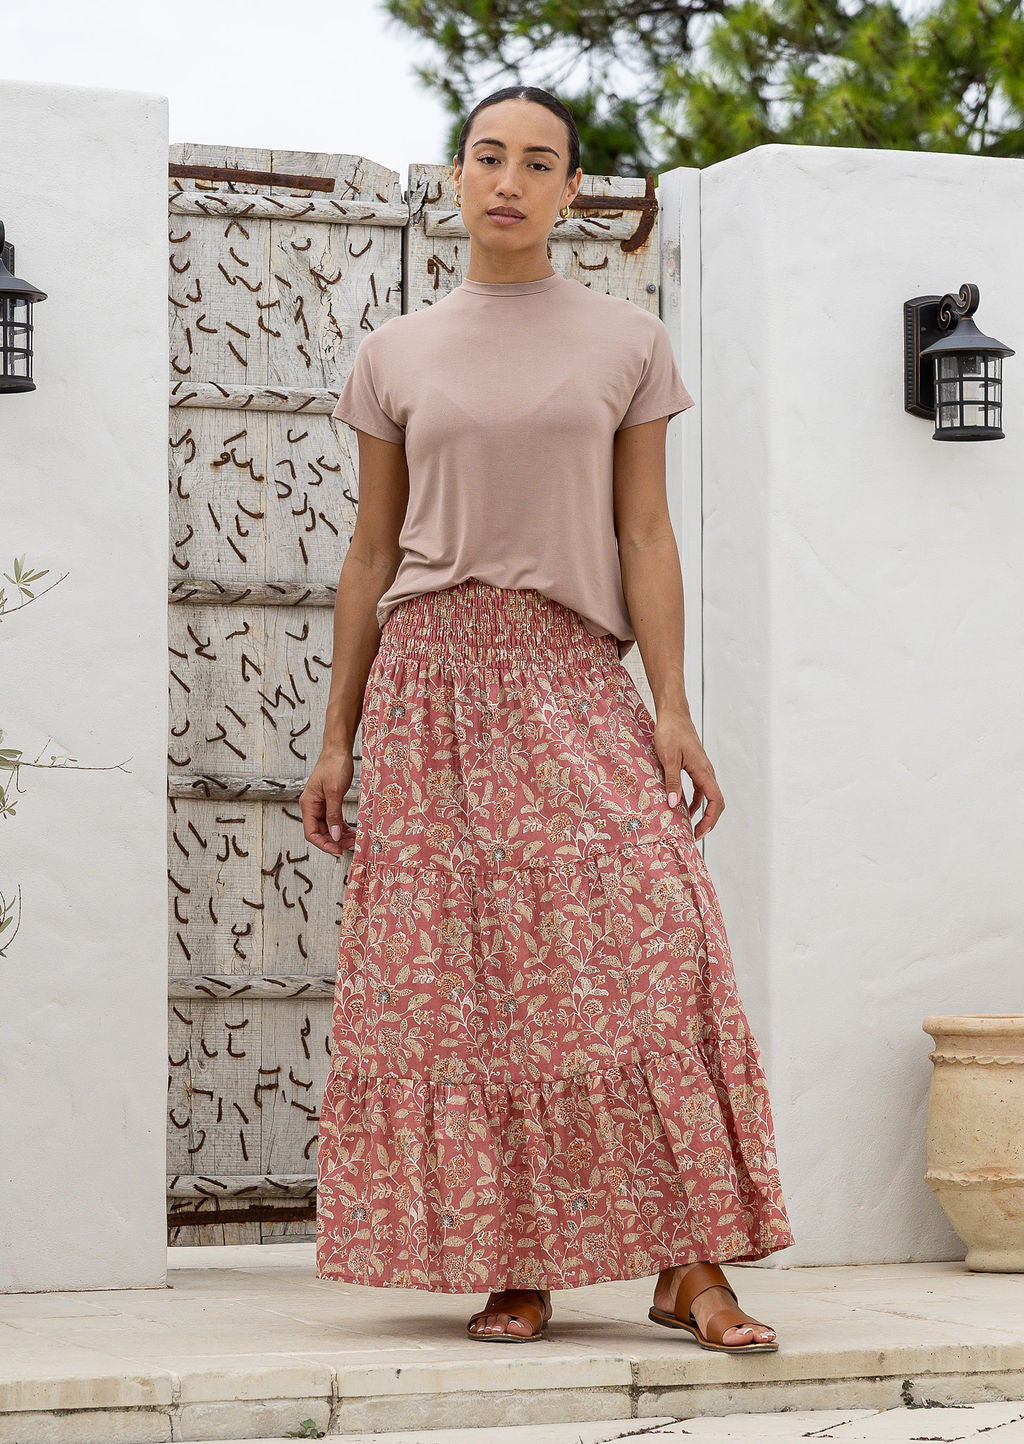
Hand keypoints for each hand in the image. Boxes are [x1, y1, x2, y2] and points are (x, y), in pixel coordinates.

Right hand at [299, 745, 358, 854]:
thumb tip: (335, 836)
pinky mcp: (329, 801)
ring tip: (354, 840)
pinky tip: (352, 832)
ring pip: (329, 827)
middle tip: (351, 845)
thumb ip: (334, 815)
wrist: (338, 749)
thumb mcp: (335, 792)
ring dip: (340, 835)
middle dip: (335, 841)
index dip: (324, 844)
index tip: (338, 850)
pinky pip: (334, 820)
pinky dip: (342, 827)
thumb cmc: (334, 766)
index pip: (311, 833)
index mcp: (308, 804)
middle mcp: (312, 806)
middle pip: (320, 832)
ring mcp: (320, 804)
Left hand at [654, 707, 724, 840]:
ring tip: (688, 826)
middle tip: (695, 836)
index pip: (715, 801)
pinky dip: (694, 801)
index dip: (710, 820)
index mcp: (703, 771)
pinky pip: (699, 788)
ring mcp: (702, 769)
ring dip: (701, 812)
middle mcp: (706, 771)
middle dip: (708, 821)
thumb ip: (672, 782)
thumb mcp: (668, 758)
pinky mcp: (695, 766)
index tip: (699, 833)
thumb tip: (674, 805)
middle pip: (715, 802)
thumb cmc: (670, 732)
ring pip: (708, 796)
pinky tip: (682, 807)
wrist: (673, 714)